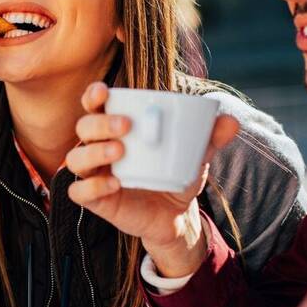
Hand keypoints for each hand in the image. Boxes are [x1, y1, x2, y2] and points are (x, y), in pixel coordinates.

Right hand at [65, 82, 239, 277]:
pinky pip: (79, 192)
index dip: (93, 95)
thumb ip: (210, 138)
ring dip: (93, 151)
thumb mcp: (195, 155)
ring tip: (119, 152)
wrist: (175, 216)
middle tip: (126, 126)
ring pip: (75, 158)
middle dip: (99, 123)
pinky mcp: (95, 200)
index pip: (94, 105)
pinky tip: (114, 184)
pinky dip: (93, 187)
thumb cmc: (176, 174)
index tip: (105, 91)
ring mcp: (95, 174)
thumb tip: (231, 121)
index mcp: (116, 128)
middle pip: (83, 127)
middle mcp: (98, 147)